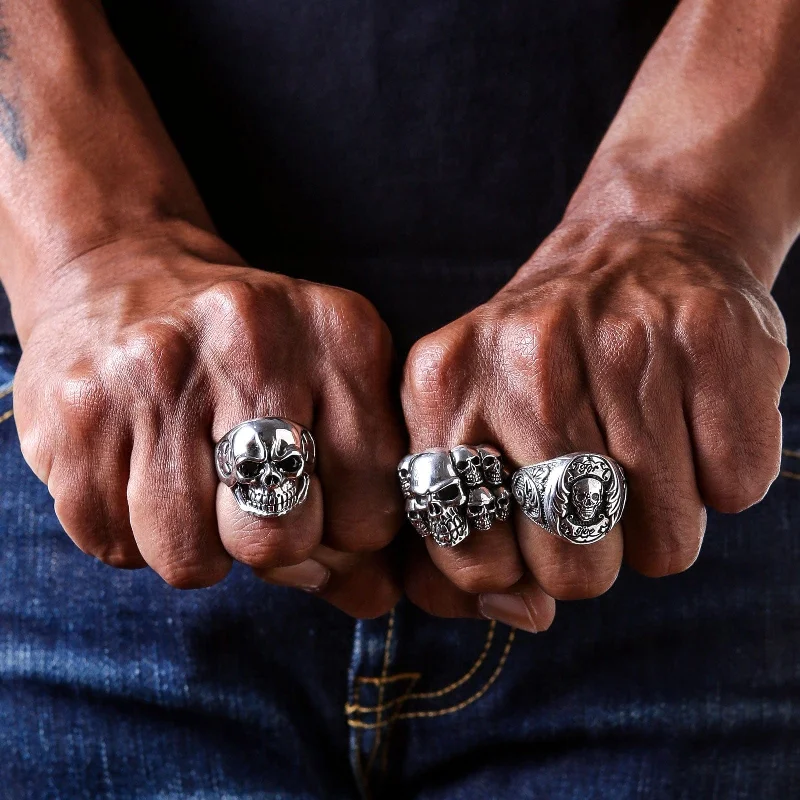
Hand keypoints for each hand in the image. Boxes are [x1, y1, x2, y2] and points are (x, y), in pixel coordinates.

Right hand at [14, 223, 405, 616]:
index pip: (371, 510)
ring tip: (194, 482)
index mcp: (340, 334)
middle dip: (271, 546)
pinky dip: (133, 535)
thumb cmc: (246, 355)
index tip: (322, 509)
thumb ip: (363, 496)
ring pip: (190, 556)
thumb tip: (377, 600)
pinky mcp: (78, 410)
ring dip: (197, 544)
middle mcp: (251, 341)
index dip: (347, 536)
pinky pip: (114, 545)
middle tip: (252, 502)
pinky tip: (139, 473)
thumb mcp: (327, 391)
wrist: (124, 277)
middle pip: (280, 538)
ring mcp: (156, 373)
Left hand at [401, 218, 788, 628]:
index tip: (525, 520)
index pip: (470, 560)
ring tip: (640, 443)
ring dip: (658, 518)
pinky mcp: (710, 336)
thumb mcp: (469, 427)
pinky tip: (688, 413)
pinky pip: (734, 489)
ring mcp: (622, 341)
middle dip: (590, 556)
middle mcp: (524, 359)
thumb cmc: (541, 368)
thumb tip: (517, 617)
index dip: (509, 563)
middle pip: (573, 570)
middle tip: (591, 489)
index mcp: (441, 386)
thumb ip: (463, 543)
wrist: (631, 248)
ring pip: (664, 544)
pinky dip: (719, 474)